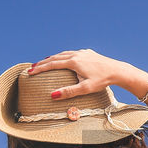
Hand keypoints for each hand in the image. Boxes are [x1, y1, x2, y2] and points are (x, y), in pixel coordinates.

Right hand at [26, 49, 141, 99]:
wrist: (117, 71)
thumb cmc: (102, 81)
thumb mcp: (85, 88)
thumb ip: (68, 92)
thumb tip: (52, 95)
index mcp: (74, 62)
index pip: (52, 64)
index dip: (40, 68)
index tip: (30, 71)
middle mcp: (77, 54)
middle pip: (55, 57)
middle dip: (43, 62)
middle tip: (32, 67)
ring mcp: (83, 52)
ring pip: (63, 54)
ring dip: (53, 58)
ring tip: (44, 62)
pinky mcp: (88, 53)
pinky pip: (72, 53)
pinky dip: (63, 56)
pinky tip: (63, 58)